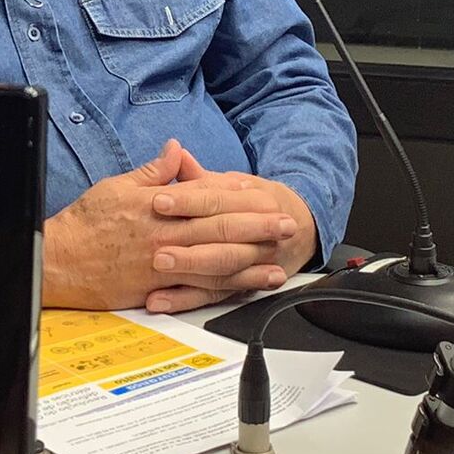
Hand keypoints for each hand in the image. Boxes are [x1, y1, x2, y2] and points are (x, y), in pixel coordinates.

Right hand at [41, 140, 301, 311]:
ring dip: (252, 259)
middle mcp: (165, 235)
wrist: (60, 261)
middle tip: (287, 224)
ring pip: (217, 261)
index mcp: (156, 206)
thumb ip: (151, 172)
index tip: (260, 193)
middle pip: (219, 229)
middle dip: (257, 226)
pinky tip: (249, 286)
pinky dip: (229, 286)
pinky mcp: (159, 288)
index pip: (204, 198)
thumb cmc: (84, 223)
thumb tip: (175, 151)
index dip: (235, 196)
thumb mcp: (116, 186)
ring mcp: (164, 264)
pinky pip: (201, 289)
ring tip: (281, 257)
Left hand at [148, 150, 317, 313]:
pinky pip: (212, 295)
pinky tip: (162, 301)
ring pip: (220, 269)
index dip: (186, 201)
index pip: (215, 199)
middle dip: (188, 246)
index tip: (157, 201)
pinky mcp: (240, 285)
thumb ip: (198, 175)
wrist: (296, 226)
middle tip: (157, 250)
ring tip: (159, 273)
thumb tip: (175, 152)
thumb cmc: (250, 202)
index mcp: (253, 199)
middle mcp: (257, 232)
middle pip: (220, 237)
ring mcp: (252, 261)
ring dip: (189, 272)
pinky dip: (185, 300)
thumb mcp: (229, 183)